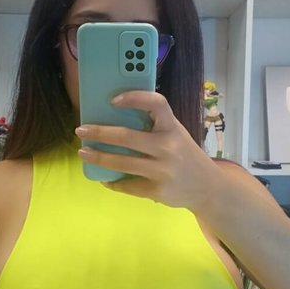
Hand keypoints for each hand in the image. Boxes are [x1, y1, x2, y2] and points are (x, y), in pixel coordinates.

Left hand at [75, 91, 218, 209]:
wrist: (207, 187)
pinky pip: (127, 185)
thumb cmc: (185, 155)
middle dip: (99, 133)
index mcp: (172, 127)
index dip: (134, 98)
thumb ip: (154, 127)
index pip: (156, 103)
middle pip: (126, 137)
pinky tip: (104, 178)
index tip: (112, 100)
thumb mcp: (176, 135)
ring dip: (98, 158)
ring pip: (121, 163)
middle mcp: (168, 147)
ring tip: (84, 153)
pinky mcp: (157, 190)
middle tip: (81, 130)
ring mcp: (163, 171)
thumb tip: (114, 119)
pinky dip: (113, 182)